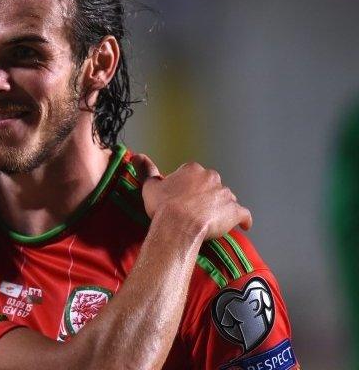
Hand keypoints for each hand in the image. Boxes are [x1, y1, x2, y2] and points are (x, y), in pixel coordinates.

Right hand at [137, 158, 251, 240]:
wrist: (177, 226)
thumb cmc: (163, 207)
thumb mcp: (150, 186)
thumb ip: (146, 170)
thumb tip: (137, 156)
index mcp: (193, 170)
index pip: (194, 175)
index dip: (188, 187)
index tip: (182, 197)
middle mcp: (211, 177)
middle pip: (212, 185)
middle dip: (206, 195)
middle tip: (195, 210)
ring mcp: (225, 194)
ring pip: (226, 198)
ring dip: (221, 207)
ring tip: (211, 220)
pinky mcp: (234, 211)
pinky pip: (243, 214)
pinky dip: (243, 219)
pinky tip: (243, 225)